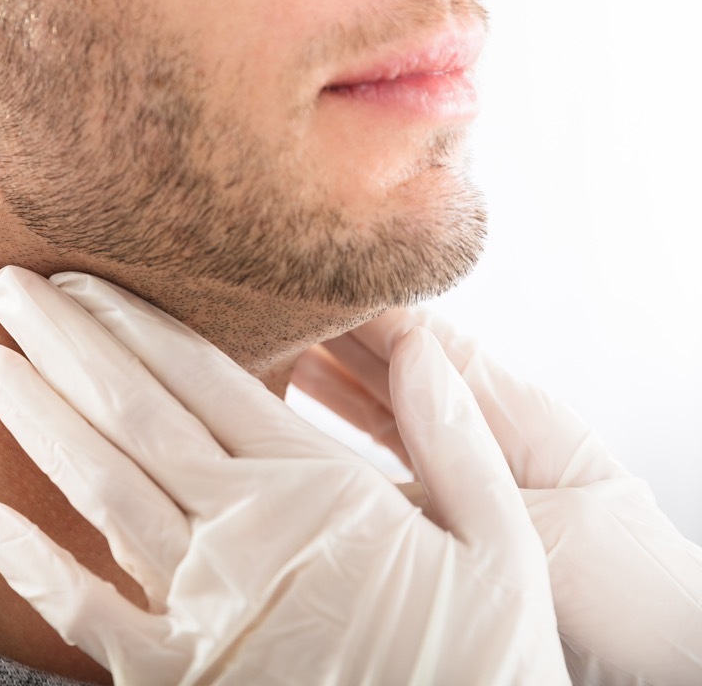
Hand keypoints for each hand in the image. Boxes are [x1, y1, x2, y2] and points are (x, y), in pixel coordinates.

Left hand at [0, 267, 567, 684]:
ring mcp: (206, 607)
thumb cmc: (482, 662)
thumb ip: (456, 444)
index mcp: (319, 490)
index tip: (79, 276)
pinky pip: (89, 615)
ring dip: (38, 420)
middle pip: (134, 415)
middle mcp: (248, 534)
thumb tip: (423, 348)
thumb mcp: (504, 549)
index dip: (131, 320)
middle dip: (63, 342)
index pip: (204, 377)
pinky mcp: (179, 679)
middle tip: (6, 286)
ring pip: (101, 489)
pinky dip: (34, 567)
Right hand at [294, 308, 701, 684]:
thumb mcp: (545, 529)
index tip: (307, 282)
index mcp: (517, 413)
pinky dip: (340, 429)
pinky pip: (384, 453)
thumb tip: (390, 401)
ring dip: (330, 374)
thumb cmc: (628, 590)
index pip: (429, 340)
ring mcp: (465, 465)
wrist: (664, 656)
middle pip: (398, 363)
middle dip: (335, 332)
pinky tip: (300, 412)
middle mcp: (483, 429)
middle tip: (267, 308)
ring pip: (384, 403)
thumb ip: (461, 466)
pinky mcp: (450, 507)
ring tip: (268, 346)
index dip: (365, 308)